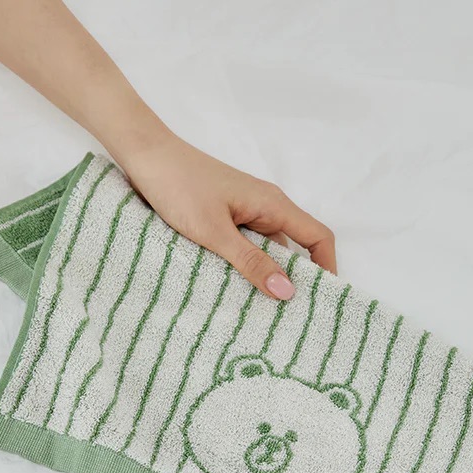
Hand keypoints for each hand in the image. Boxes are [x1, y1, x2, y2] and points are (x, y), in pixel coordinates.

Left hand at [118, 130, 336, 298]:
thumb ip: (250, 262)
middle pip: (295, 246)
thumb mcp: (214, 232)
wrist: (145, 156)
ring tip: (259, 309)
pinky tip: (233, 286)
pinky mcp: (225, 215)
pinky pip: (246, 244)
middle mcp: (265, 207)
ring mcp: (245, 210)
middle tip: (288, 316)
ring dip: (266, 274)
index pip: (318, 237)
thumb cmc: (179, 187)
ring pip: (267, 248)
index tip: (322, 300)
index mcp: (272, 204)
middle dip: (295, 279)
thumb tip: (287, 291)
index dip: (327, 267)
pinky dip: (245, 264)